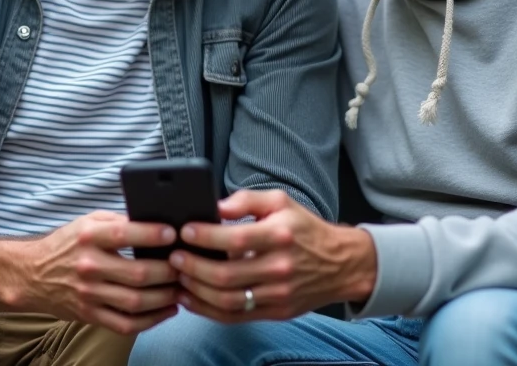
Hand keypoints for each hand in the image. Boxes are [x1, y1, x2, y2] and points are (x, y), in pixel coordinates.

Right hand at [22, 211, 180, 334]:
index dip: (152, 234)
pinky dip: (151, 321)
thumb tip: (155, 221)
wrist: (31, 274)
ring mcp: (89, 294)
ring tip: (182, 289)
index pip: (124, 234)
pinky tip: (167, 310)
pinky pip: (125, 324)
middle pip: (138, 273)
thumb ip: (119, 221)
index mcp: (89, 237)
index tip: (174, 234)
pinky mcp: (90, 315)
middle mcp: (89, 266)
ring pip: (136, 302)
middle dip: (169, 271)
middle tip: (186, 266)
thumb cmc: (67, 244)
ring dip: (165, 298)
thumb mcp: (89, 222)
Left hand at [169, 189, 377, 321]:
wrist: (341, 264)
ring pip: (228, 300)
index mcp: (280, 235)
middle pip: (227, 275)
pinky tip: (192, 299)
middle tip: (174, 258)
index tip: (185, 231)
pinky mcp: (276, 312)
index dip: (206, 236)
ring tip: (178, 279)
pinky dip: (209, 310)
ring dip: (197, 291)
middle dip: (194, 267)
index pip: (237, 239)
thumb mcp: (280, 201)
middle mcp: (280, 266)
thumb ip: (246, 200)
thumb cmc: (305, 229)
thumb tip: (216, 207)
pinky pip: (236, 316)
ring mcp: (278, 293)